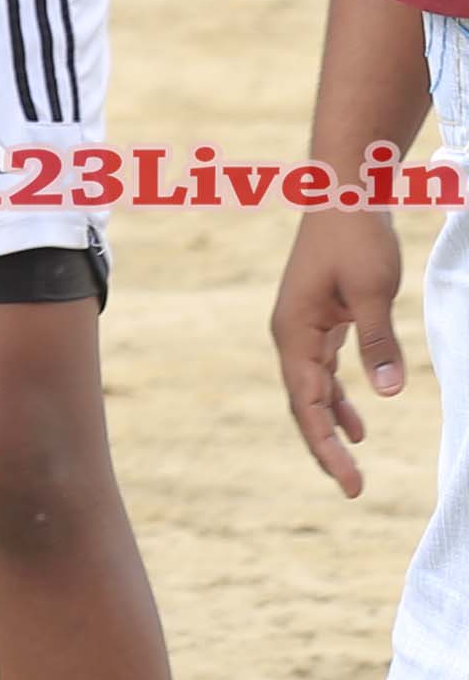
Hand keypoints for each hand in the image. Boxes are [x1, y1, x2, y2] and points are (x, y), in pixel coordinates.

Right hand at [276, 202, 415, 496]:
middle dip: (326, 446)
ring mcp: (302, 327)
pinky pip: (324, 369)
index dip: (326, 445)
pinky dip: (339, 396)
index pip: (308, 402)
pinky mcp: (319, 319)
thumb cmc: (356, 238)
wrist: (343, 192)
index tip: (350, 480)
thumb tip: (388, 395)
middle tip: (354, 488)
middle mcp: (290, 335)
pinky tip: (359, 415)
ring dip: (332, 423)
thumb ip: (378, 343)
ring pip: (313, 389)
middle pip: (305, 403)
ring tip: (354, 461)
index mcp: (294, 332)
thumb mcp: (373, 292)